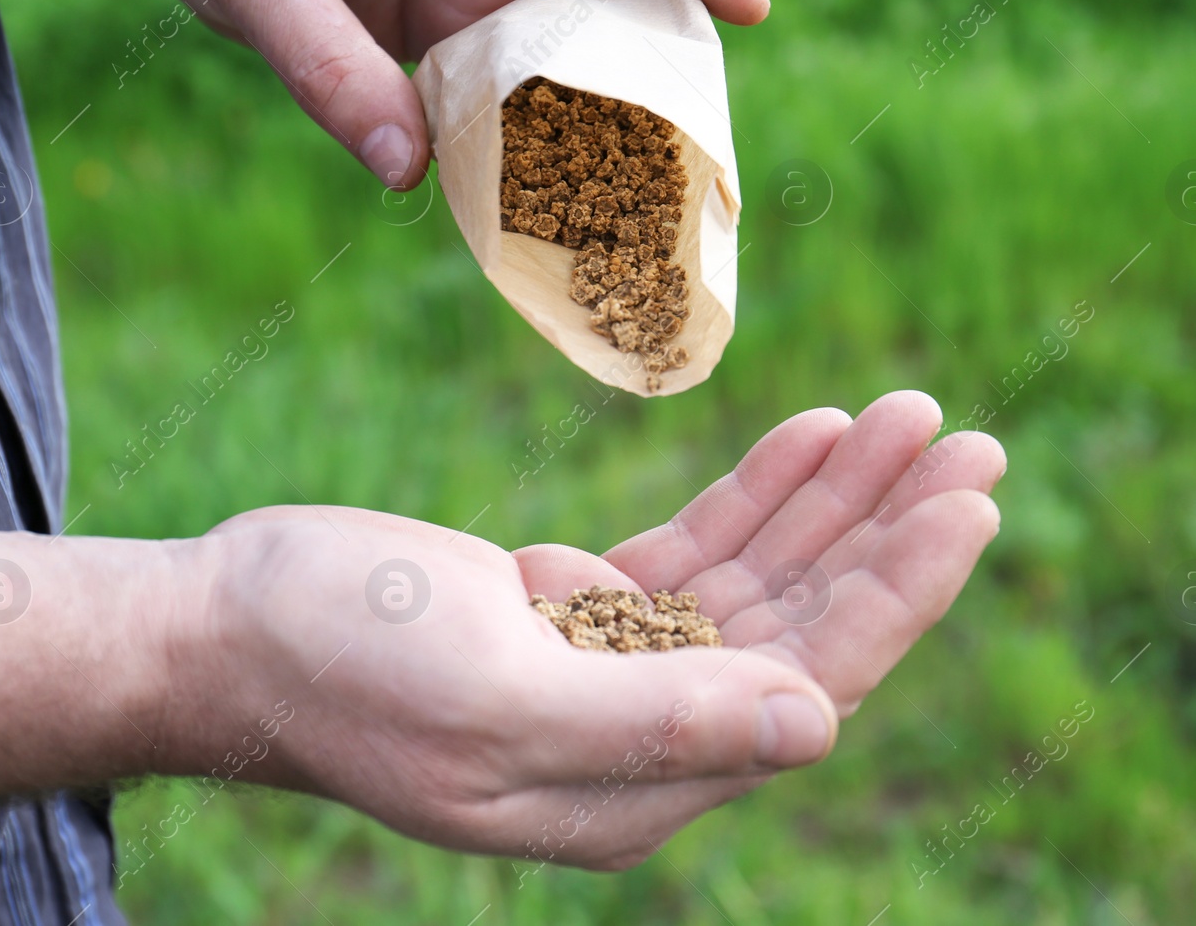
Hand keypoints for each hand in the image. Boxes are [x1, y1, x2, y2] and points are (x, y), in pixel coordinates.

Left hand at [6, 0, 768, 186]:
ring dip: (585, 109)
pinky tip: (537, 188)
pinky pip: (504, 68)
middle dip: (647, 60)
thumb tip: (407, 174)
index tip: (748, 7)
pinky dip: (521, 125)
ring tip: (623, 194)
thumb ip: (322, 65)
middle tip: (687, 159)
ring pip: (561, 33)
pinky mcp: (445, 5)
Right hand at [174, 391, 1000, 868]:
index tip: (966, 501)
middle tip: (968, 441)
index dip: (896, 592)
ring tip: (908, 414)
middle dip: (887, 533)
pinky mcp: (579, 611)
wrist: (227, 626)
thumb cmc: (340, 663)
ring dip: (834, 499)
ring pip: (761, 581)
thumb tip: (819, 722)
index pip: (809, 682)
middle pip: (804, 626)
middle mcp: (645, 738)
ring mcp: (616, 670)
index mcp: (638, 781)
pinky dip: (756, 493)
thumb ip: (660, 720)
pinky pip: (697, 552)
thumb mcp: (501, 698)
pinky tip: (811, 436)